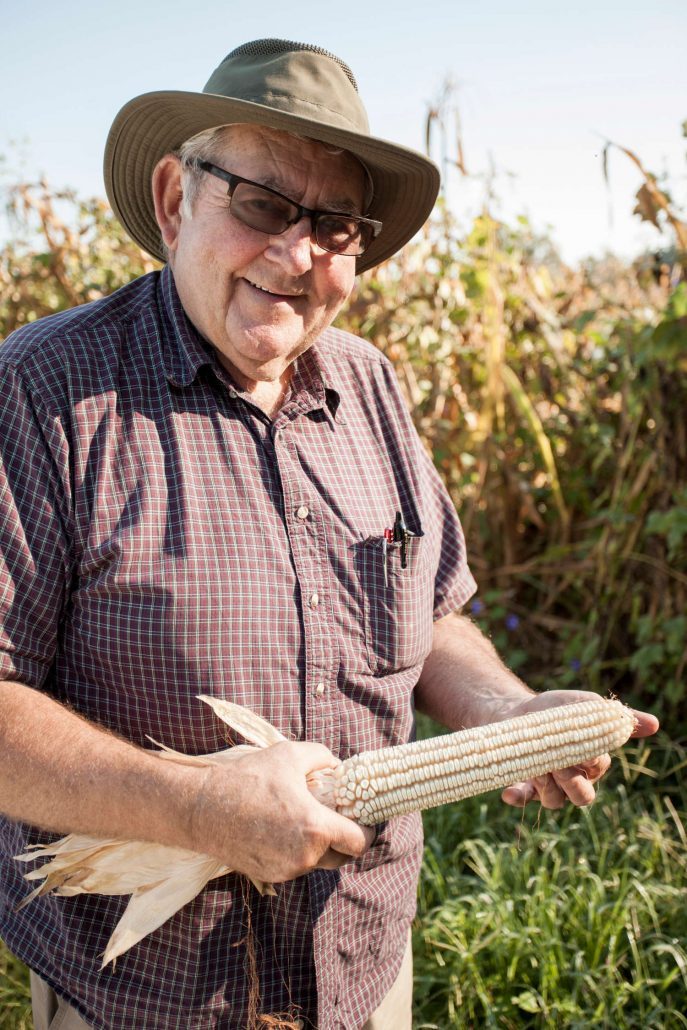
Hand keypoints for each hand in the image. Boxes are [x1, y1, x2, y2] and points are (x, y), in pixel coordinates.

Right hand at [190, 741, 374, 882]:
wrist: (204, 808)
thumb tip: (339, 766)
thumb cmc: (249, 779)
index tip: (367, 820)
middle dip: (345, 839)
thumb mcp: (290, 754)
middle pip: (342, 857)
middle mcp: (305, 856)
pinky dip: (297, 851)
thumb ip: (323, 757)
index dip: (368, 831)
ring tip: (305, 819)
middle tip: (339, 818)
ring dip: (319, 845)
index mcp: (315, 828)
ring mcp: (286, 870)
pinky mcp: (269, 876)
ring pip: (317, 861)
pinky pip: (294, 865)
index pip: (359, 842)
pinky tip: (282, 829)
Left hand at [499, 689, 658, 809]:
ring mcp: (547, 786)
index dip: (590, 762)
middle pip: (582, 796)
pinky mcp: (522, 786)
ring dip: (547, 787)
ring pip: (555, 802)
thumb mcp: (586, 706)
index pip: (597, 769)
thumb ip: (616, 718)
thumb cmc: (557, 710)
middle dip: (573, 783)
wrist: (518, 710)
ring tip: (536, 768)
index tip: (580, 748)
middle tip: (559, 765)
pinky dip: (517, 797)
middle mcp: (571, 780)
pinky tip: (509, 792)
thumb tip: (655, 724)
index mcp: (590, 764)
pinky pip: (522, 799)